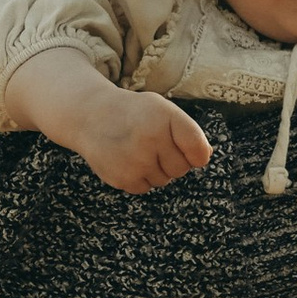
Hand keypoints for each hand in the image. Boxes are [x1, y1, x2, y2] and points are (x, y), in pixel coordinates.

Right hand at [0, 47, 211, 194]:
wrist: (91, 116)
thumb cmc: (135, 114)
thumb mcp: (162, 110)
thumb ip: (187, 132)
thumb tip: (205, 157)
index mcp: (166, 117)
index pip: (198, 150)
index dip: (196, 153)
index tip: (188, 149)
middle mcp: (152, 139)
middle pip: (182, 169)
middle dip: (173, 159)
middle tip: (154, 144)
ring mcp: (136, 161)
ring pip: (164, 180)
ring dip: (155, 169)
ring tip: (137, 149)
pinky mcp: (123, 178)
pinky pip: (145, 187)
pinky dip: (140, 178)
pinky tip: (128, 160)